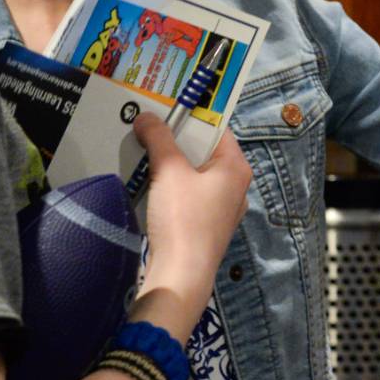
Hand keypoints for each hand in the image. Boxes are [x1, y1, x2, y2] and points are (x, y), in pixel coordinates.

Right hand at [134, 118, 250, 338]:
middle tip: (147, 124)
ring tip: (142, 148)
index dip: (192, 116)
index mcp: (236, 167)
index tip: (165, 105)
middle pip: (204, 151)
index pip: (217, 129)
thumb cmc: (184, 217)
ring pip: (194, 174)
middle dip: (175, 140)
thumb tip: (146, 116)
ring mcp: (222, 208)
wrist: (182, 274)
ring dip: (170, 163)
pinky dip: (170, 185)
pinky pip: (188, 195)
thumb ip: (159, 139)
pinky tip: (147, 181)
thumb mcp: (169, 171)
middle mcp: (236, 186)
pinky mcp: (206, 225)